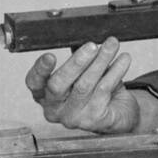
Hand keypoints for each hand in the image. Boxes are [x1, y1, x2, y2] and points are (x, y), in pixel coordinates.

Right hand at [25, 36, 142, 133]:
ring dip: (100, 61)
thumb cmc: (96, 89)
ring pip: (84, 85)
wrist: (118, 114)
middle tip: (91, 46)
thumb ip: (79, 58)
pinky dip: (115, 72)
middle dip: (76, 62)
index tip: (50, 56)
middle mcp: (54, 109)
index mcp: (44, 94)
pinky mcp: (93, 121)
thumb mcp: (82, 72)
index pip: (34, 82)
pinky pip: (103, 91)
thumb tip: (83, 37)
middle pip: (58, 85)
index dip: (40, 69)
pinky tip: (123, 60)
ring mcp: (73, 118)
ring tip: (111, 45)